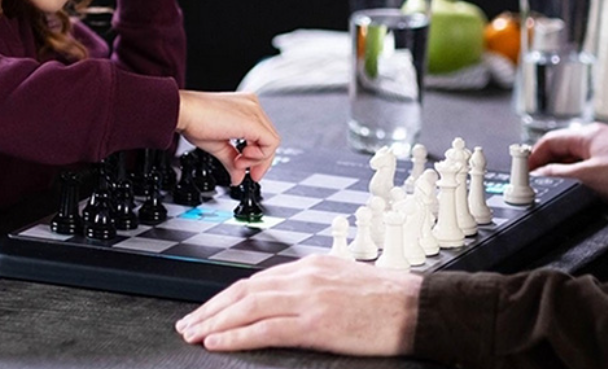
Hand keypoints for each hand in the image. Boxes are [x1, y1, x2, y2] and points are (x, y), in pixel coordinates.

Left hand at [175, 256, 422, 354]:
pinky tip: (218, 341)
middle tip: (188, 323)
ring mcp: (310, 298)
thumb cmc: (388, 299)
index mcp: (312, 265)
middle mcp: (306, 276)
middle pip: (246, 290)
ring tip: (195, 333)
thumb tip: (288, 299)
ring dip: (216, 321)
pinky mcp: (317, 322)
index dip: (228, 296)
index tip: (209, 309)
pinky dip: (237, 335)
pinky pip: (266, 329)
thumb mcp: (345, 280)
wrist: (418, 307)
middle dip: (212, 308)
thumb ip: (314, 285)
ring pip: (249, 307)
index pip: (258, 280)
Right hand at [177, 91, 279, 184]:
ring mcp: (254, 111)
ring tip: (237, 163)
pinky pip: (270, 143)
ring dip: (257, 159)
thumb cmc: (193, 121)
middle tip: (247, 174)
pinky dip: (259, 156)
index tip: (245, 169)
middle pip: (269, 139)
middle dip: (259, 161)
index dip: (257, 157)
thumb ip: (232, 160)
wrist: (182, 111)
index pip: (262, 135)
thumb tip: (238, 177)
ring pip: (271, 142)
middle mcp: (252, 106)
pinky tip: (241, 159)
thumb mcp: (218, 145)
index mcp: (245, 108)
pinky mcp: (253, 121)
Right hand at [528, 123, 607, 206]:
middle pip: (562, 149)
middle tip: (537, 182)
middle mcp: (598, 138)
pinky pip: (592, 167)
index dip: (533, 156)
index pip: (549, 140)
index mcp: (587, 134)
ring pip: (577, 160)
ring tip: (558, 188)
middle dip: (547, 166)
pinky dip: (581, 177)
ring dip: (564, 173)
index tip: (524, 170)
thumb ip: (558, 175)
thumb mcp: (586, 178)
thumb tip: (540, 175)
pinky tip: (582, 190)